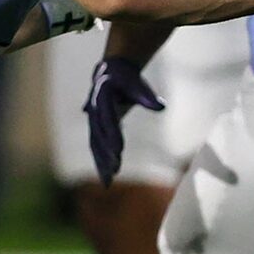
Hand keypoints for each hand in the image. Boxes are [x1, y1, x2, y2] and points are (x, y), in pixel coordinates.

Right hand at [86, 56, 165, 184]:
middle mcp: (93, 108)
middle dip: (106, 152)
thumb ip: (147, 96)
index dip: (112, 134)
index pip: (107, 117)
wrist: (111, 73)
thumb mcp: (137, 84)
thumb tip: (161, 107)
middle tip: (116, 168)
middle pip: (99, 133)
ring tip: (108, 180)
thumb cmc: (127, 79)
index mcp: (102, 94)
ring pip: (94, 143)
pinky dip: (100, 162)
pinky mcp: (95, 128)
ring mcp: (92, 119)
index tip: (119, 150)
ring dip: (101, 161)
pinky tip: (106, 180)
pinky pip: (95, 147)